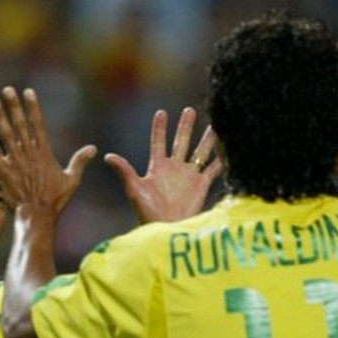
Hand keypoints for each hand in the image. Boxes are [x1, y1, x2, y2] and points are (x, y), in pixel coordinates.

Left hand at [0, 86, 96, 223]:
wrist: (37, 216)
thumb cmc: (55, 200)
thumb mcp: (72, 180)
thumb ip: (80, 161)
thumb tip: (93, 148)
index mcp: (44, 153)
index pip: (38, 124)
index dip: (33, 107)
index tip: (28, 92)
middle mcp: (29, 154)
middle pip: (20, 125)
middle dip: (14, 106)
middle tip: (7, 90)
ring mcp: (15, 162)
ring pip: (5, 135)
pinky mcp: (3, 172)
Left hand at [105, 107, 220, 224]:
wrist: (166, 227)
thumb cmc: (147, 211)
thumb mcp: (134, 189)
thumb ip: (124, 171)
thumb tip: (107, 156)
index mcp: (158, 167)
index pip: (158, 142)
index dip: (159, 129)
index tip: (161, 113)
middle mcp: (174, 168)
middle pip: (181, 142)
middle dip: (185, 127)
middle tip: (189, 110)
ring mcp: (188, 176)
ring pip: (199, 152)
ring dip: (206, 139)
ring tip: (215, 124)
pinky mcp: (201, 185)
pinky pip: (213, 168)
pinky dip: (221, 158)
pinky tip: (229, 147)